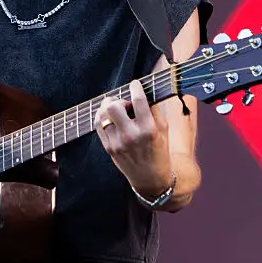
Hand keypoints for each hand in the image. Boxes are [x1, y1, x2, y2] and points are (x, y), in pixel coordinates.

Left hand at [93, 80, 173, 196]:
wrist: (150, 178)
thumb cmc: (159, 151)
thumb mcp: (163, 129)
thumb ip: (154, 109)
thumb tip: (144, 90)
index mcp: (148, 130)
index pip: (138, 101)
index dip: (135, 87)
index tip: (135, 84)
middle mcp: (131, 136)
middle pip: (113, 106)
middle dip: (118, 100)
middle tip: (125, 104)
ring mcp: (117, 143)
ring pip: (102, 115)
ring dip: (108, 107)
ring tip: (116, 110)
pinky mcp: (108, 148)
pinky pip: (98, 125)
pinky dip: (102, 117)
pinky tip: (109, 117)